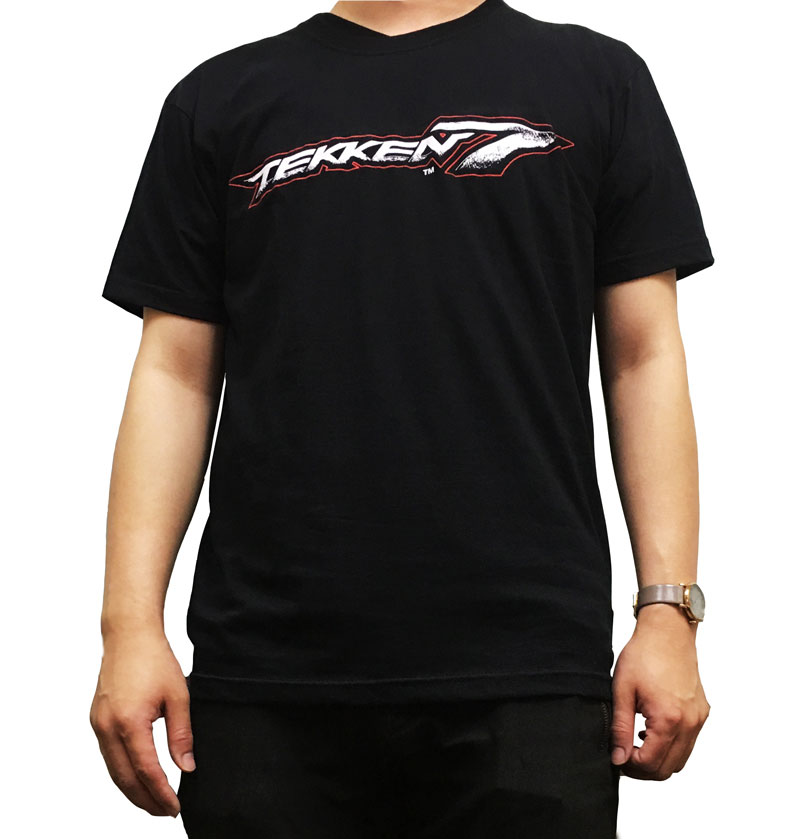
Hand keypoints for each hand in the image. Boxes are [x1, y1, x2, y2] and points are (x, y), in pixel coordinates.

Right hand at [89, 629, 194, 816]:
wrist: (129, 635)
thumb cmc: (155, 659)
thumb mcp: (178, 696)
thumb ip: (182, 735)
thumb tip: (186, 768)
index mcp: (130, 722)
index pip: (146, 771)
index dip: (161, 794)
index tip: (175, 808)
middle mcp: (108, 727)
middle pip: (124, 779)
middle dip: (145, 800)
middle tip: (165, 812)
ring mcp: (98, 724)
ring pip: (113, 770)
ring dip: (132, 790)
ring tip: (153, 802)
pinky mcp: (96, 720)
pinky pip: (108, 756)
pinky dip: (122, 772)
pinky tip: (136, 778)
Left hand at [610, 604, 710, 779]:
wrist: (667, 632)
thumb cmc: (643, 655)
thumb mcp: (622, 690)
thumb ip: (620, 728)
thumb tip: (618, 757)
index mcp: (669, 719)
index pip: (650, 763)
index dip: (630, 766)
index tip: (616, 756)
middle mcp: (689, 723)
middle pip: (667, 769)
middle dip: (643, 769)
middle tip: (623, 755)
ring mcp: (698, 719)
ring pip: (680, 760)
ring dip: (658, 760)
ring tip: (634, 744)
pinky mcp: (701, 713)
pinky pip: (688, 744)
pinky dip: (671, 747)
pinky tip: (650, 732)